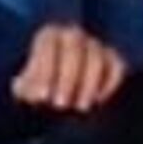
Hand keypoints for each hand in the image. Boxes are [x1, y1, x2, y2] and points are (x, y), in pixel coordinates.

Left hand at [8, 22, 125, 115]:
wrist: (55, 85)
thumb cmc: (37, 84)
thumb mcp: (24, 85)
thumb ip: (26, 87)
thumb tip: (33, 93)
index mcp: (49, 35)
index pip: (47, 47)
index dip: (43, 72)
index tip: (40, 98)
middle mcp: (73, 36)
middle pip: (74, 51)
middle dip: (68, 79)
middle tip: (60, 105)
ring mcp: (95, 45)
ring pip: (97, 60)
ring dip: (89, 85)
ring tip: (80, 107)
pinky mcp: (113, 58)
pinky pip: (117, 67)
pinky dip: (109, 84)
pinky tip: (97, 101)